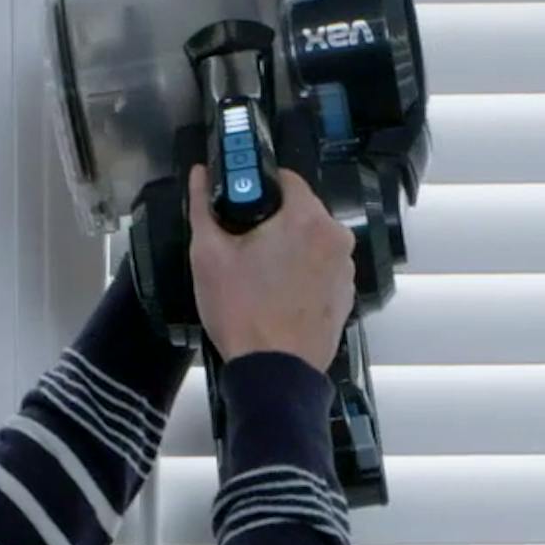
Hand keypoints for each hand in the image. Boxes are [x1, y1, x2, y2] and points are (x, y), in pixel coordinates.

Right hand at [187, 165, 355, 370]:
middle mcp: (336, 236)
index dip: (259, 184)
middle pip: (302, 211)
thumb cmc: (241, 311)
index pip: (287, 179)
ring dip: (290, 248)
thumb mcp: (208, 255)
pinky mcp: (346, 295)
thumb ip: (203, 207)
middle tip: (243, 244)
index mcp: (307, 217)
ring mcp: (345, 269)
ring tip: (260, 274)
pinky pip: (322, 270)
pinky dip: (304, 273)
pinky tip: (279, 294)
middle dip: (274, 221)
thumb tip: (199, 173)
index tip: (240, 202)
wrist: (274, 371)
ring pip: (313, 242)